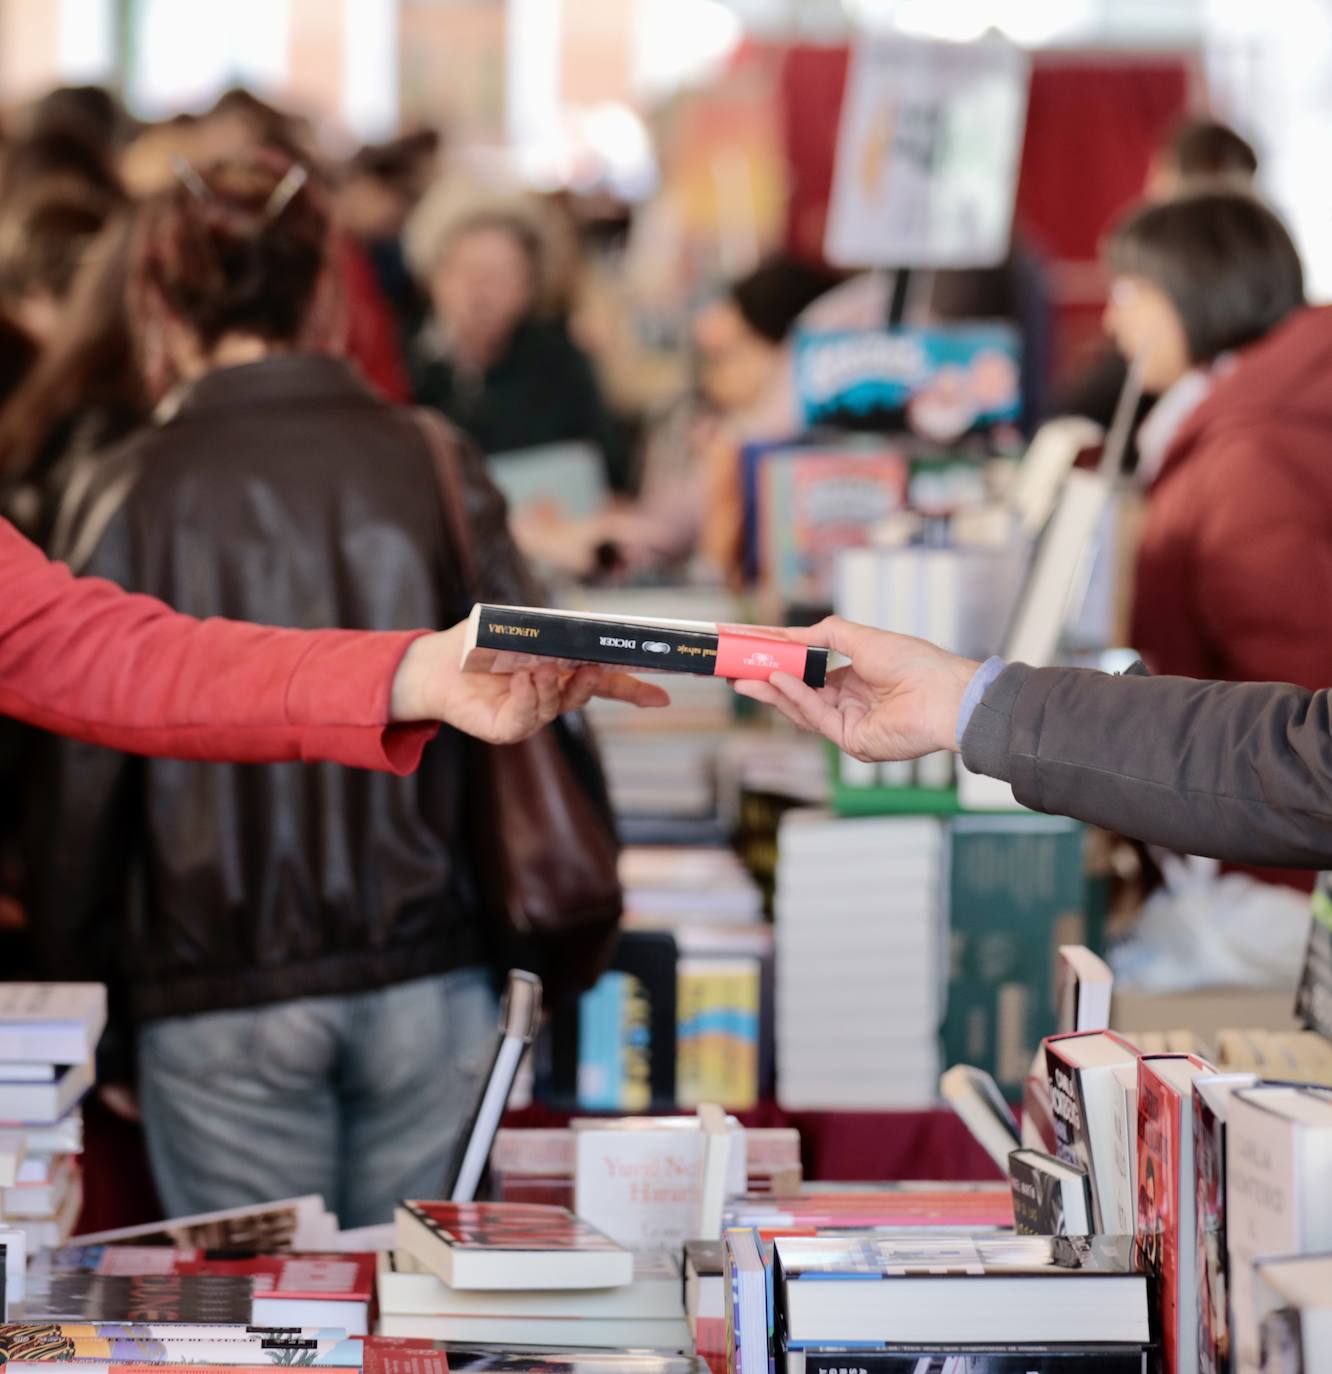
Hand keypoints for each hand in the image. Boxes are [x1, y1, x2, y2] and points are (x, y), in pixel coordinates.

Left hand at [390, 622, 669, 743]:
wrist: (433, 663)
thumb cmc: (476, 641)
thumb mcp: (519, 624)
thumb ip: (552, 628)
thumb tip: (585, 627)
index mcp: (561, 671)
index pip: (605, 682)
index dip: (634, 689)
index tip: (663, 697)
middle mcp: (551, 695)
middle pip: (587, 694)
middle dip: (594, 681)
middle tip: (592, 665)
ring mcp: (530, 715)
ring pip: (557, 706)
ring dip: (554, 685)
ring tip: (542, 666)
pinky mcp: (506, 729)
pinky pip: (527, 719)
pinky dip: (528, 698)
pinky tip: (523, 680)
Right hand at [734, 616, 979, 761]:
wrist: (944, 694)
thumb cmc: (917, 663)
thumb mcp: (862, 638)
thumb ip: (824, 635)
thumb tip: (790, 633)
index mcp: (856, 679)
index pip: (809, 673)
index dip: (782, 661)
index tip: (755, 650)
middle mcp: (850, 703)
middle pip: (799, 693)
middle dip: (767, 680)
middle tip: (736, 668)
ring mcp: (849, 724)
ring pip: (801, 708)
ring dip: (772, 691)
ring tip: (745, 676)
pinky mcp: (850, 741)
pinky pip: (815, 718)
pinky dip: (794, 698)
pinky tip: (777, 680)